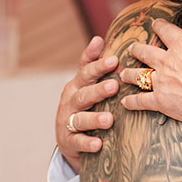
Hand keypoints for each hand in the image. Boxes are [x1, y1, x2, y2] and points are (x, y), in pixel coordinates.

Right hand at [55, 35, 119, 172]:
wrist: (69, 138)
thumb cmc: (84, 104)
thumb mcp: (86, 84)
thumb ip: (92, 63)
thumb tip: (98, 37)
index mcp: (77, 85)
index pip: (86, 73)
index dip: (98, 66)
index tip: (114, 59)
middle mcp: (70, 101)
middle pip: (84, 94)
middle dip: (98, 90)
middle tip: (114, 85)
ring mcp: (67, 121)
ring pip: (80, 119)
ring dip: (94, 118)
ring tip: (109, 119)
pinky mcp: (68, 141)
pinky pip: (78, 142)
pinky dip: (88, 143)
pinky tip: (98, 144)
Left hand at [122, 5, 181, 127]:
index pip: (166, 31)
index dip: (160, 26)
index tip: (155, 24)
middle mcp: (167, 62)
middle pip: (146, 53)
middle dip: (137, 49)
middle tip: (132, 48)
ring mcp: (162, 82)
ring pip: (138, 76)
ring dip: (129, 74)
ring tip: (123, 73)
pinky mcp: (161, 102)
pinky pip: (141, 101)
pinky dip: (131, 102)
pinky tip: (125, 102)